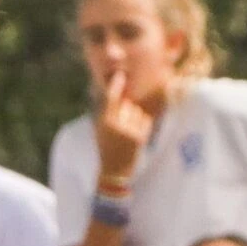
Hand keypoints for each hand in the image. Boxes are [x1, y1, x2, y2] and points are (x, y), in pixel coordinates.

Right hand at [94, 67, 152, 183]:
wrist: (114, 170)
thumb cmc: (107, 148)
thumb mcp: (101, 130)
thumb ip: (108, 113)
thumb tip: (120, 96)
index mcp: (103, 122)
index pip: (110, 99)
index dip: (116, 86)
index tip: (120, 75)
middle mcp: (115, 125)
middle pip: (127, 104)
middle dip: (127, 110)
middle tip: (120, 128)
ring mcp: (129, 130)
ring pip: (138, 112)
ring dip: (136, 118)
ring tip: (127, 133)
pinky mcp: (140, 136)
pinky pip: (145, 121)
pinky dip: (143, 125)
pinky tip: (135, 136)